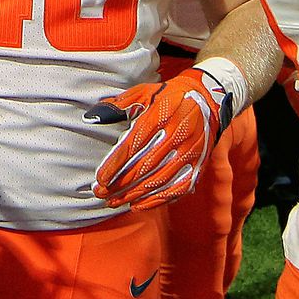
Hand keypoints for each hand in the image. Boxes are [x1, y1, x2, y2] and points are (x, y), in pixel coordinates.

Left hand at [85, 67, 228, 208]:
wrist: (208, 98)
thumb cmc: (168, 96)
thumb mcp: (142, 93)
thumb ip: (116, 106)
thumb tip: (90, 118)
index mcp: (160, 115)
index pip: (133, 146)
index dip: (115, 165)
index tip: (100, 179)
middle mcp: (177, 134)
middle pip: (144, 166)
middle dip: (120, 184)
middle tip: (101, 194)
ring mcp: (190, 151)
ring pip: (159, 180)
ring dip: (134, 195)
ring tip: (114, 202)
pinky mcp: (199, 163)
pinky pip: (178, 188)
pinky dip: (158, 200)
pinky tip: (139, 205)